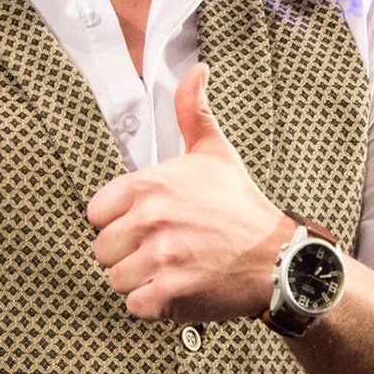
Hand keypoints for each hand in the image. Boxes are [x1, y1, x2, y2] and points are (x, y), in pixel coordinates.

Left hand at [86, 62, 294, 322]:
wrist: (278, 257)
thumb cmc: (240, 205)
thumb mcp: (214, 151)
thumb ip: (193, 109)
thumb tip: (197, 69)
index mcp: (150, 184)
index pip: (95, 213)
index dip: (118, 221)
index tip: (145, 223)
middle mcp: (151, 218)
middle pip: (102, 249)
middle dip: (126, 254)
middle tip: (161, 249)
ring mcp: (161, 257)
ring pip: (115, 279)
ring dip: (139, 280)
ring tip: (170, 269)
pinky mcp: (171, 292)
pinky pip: (134, 304)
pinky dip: (152, 304)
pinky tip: (175, 289)